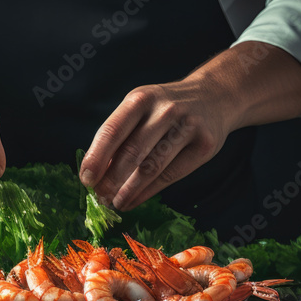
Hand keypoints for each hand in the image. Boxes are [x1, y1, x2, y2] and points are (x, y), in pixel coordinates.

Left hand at [79, 80, 230, 210]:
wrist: (214, 97)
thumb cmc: (166, 108)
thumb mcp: (141, 108)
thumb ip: (120, 135)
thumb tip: (96, 172)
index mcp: (141, 99)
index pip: (113, 130)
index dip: (97, 157)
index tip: (86, 180)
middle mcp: (165, 110)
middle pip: (132, 152)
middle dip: (112, 179)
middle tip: (100, 197)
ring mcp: (187, 127)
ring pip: (152, 167)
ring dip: (129, 190)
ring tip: (116, 203)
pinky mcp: (205, 145)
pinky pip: (171, 175)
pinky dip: (148, 192)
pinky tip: (134, 200)